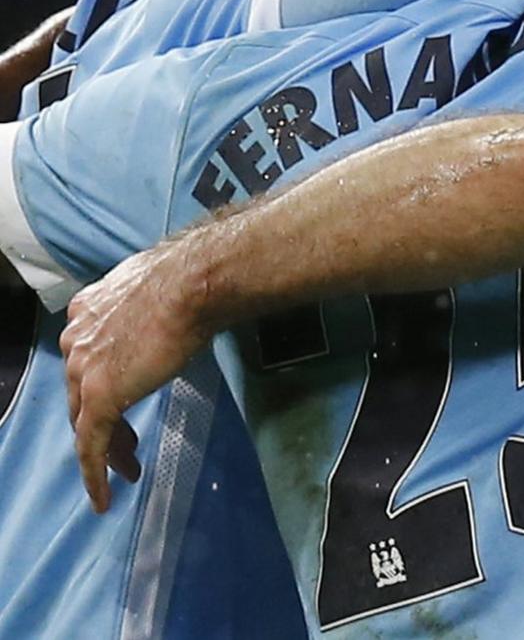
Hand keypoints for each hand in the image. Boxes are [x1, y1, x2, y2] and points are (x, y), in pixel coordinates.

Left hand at [60, 239, 212, 513]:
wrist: (191, 284)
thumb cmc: (190, 280)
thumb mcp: (161, 291)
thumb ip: (153, 308)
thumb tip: (178, 310)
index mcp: (88, 311)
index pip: (88, 357)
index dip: (103, 384)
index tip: (126, 397)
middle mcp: (76, 339)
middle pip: (81, 393)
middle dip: (104, 422)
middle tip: (127, 446)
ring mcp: (84, 370)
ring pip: (84, 422)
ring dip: (106, 449)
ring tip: (127, 470)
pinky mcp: (100, 398)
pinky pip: (91, 446)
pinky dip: (95, 475)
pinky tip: (105, 498)